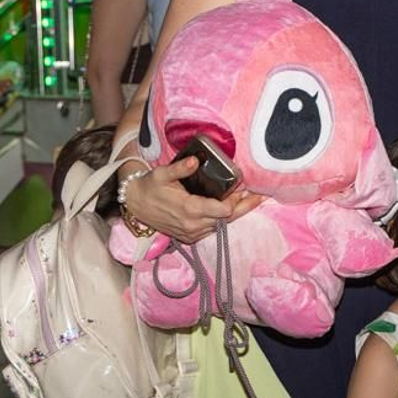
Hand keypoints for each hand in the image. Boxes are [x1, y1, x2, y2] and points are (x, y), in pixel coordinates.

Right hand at [122, 157, 262, 242]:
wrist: (135, 205)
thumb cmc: (150, 186)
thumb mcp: (162, 174)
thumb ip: (180, 168)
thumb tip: (196, 160)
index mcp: (190, 210)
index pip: (224, 210)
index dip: (236, 200)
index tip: (246, 188)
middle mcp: (193, 225)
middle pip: (228, 219)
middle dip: (245, 207)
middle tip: (262, 196)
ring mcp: (192, 233)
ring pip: (222, 226)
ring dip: (236, 214)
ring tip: (251, 200)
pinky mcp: (190, 237)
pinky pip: (213, 230)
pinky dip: (224, 220)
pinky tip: (234, 209)